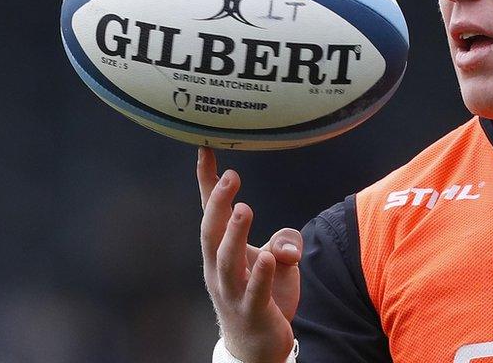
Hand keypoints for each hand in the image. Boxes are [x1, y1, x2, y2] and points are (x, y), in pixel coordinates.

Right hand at [197, 147, 302, 362]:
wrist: (256, 346)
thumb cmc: (263, 295)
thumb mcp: (275, 259)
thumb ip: (283, 241)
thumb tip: (287, 246)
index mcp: (219, 251)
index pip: (210, 211)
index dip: (206, 182)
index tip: (205, 149)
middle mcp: (218, 269)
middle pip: (212, 232)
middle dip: (218, 203)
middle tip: (230, 176)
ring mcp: (232, 292)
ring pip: (226, 261)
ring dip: (234, 234)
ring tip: (244, 208)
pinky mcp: (252, 312)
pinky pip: (254, 292)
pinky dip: (260, 275)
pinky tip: (269, 258)